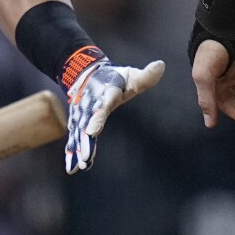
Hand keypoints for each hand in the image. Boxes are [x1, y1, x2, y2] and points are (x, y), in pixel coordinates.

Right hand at [64, 58, 164, 173]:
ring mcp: (83, 115)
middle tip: (85, 157)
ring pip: (79, 134)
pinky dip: (72, 153)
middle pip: (88, 125)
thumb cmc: (116, 77)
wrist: (89, 74)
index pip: (102, 107)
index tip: (92, 132)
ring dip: (79, 149)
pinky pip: (75, 139)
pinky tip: (72, 168)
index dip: (97, 119)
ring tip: (79, 166)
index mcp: (106, 94)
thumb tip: (161, 65)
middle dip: (86, 141)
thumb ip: (146, 75)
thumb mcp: (132, 75)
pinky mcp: (79, 123)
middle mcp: (92, 106)